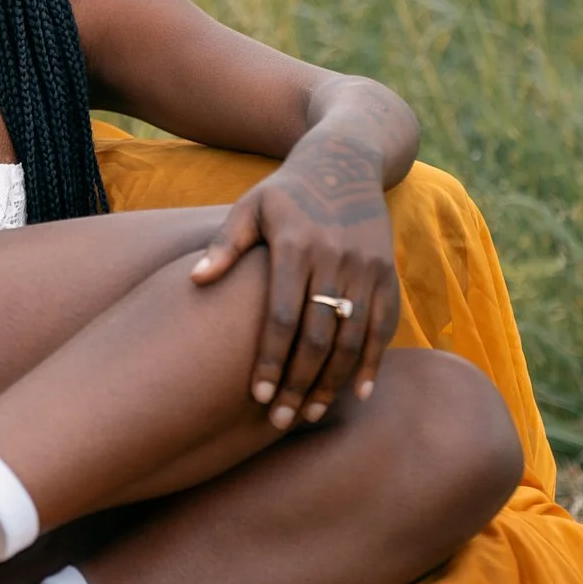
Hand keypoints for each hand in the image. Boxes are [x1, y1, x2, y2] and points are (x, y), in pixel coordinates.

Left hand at [190, 135, 399, 429]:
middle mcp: (335, 259)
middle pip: (318, 336)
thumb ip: (225, 245)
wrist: (344, 162)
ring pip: (352, 338)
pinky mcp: (387, 274)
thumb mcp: (250, 207)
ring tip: (312, 415)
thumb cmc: (285, 191)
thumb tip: (195, 281)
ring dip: (333, 382)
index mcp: (297, 245)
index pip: (282, 317)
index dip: (271, 360)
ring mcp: (366, 268)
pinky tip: (358, 393)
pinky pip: (383, 327)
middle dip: (299, 383)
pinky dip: (373, 362)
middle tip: (280, 420)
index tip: (257, 396)